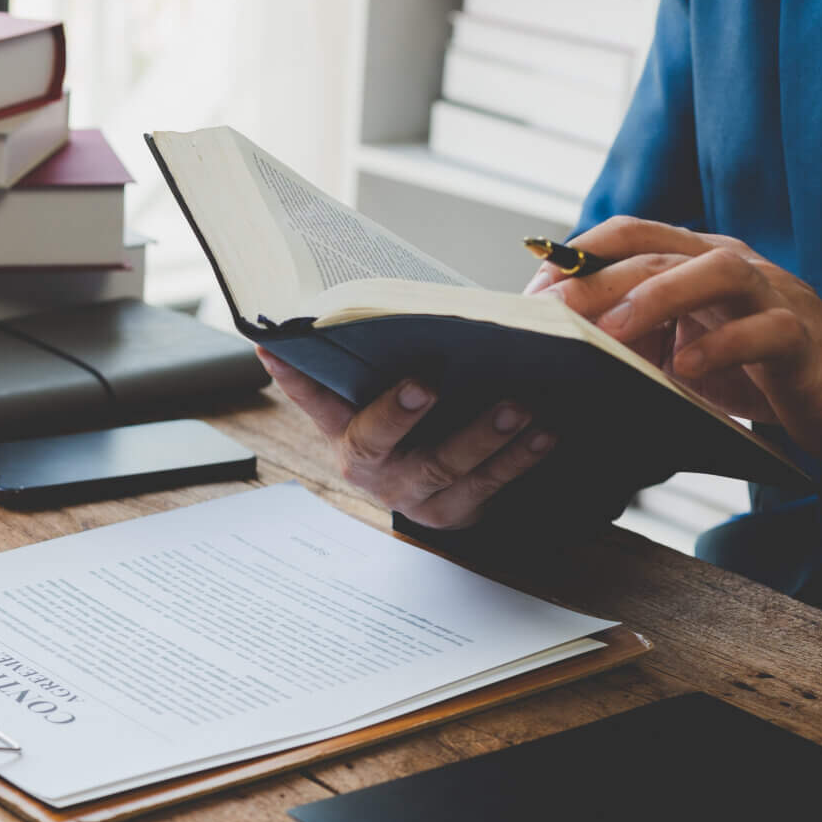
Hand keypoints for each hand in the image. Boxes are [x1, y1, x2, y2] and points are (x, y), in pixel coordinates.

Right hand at [261, 350, 557, 529]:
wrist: (435, 494)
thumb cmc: (414, 427)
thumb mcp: (385, 398)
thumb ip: (376, 362)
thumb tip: (382, 308)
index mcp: (344, 432)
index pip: (311, 399)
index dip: (291, 377)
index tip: (277, 347)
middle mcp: (370, 467)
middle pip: (375, 442)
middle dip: (398, 412)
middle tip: (426, 382)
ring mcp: (410, 494)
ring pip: (442, 466)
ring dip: (480, 434)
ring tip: (515, 406)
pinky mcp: (452, 512)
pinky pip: (488, 485)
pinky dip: (519, 458)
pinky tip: (544, 433)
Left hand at [550, 218, 821, 487]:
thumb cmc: (759, 369)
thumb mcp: (685, 346)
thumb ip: (636, 337)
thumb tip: (559, 350)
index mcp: (697, 261)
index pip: (630, 236)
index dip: (577, 256)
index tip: (531, 293)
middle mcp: (732, 265)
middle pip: (657, 254)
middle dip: (596, 281)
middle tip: (549, 314)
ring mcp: (771, 295)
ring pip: (714, 272)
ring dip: (656, 298)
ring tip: (610, 332)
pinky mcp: (802, 337)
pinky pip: (763, 331)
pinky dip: (721, 346)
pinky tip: (686, 369)